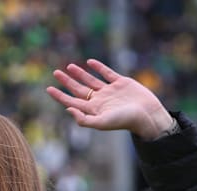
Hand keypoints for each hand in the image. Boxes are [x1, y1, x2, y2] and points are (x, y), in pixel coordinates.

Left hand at [46, 58, 173, 139]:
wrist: (148, 115)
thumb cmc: (125, 121)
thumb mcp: (102, 122)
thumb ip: (84, 119)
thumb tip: (68, 109)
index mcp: (93, 110)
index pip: (71, 101)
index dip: (60, 95)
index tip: (48, 88)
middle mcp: (100, 100)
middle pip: (79, 89)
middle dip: (67, 81)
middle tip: (55, 73)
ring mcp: (110, 91)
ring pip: (91, 80)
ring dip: (80, 74)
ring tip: (69, 66)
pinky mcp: (121, 83)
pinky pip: (107, 73)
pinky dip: (98, 67)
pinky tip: (90, 62)